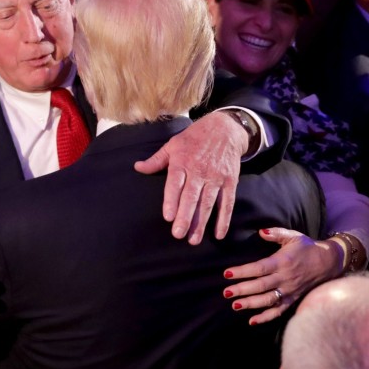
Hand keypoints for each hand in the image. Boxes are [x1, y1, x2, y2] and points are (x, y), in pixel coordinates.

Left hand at [135, 111, 244, 244]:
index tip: (168, 216)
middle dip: (185, 217)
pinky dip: (224, 219)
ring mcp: (216, 177)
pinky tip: (218, 233)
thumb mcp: (173, 144)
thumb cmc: (194, 138)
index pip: (176, 183)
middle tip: (178, 234)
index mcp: (182, 161)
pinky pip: (227, 203)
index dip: (172, 200)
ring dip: (202, 223)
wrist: (225, 129)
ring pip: (208, 203)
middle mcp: (200, 170)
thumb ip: (156, 160)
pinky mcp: (230, 181)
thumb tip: (137, 167)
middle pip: (192, 197)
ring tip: (193, 240)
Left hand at [223, 228, 342, 324]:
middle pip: (261, 286)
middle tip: (226, 292)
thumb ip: (276, 233)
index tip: (227, 274)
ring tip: (235, 305)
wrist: (329, 262)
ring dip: (251, 304)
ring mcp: (289, 291)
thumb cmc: (307, 248)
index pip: (259, 268)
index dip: (243, 271)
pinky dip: (266, 317)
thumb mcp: (293, 236)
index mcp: (282, 262)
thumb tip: (260, 232)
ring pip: (268, 300)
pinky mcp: (293, 299)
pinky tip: (252, 321)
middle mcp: (285, 278)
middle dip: (242, 290)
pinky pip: (279, 311)